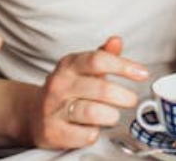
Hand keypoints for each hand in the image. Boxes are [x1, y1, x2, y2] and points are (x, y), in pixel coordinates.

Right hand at [30, 36, 148, 148]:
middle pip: (100, 88)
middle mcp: (60, 84)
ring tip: (113, 115)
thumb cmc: (67, 89)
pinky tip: (94, 128)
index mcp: (69, 64)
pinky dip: (94, 133)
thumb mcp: (83, 68)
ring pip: (92, 112)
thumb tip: (116, 40)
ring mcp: (54, 108)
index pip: (99, 60)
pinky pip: (83, 134)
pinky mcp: (53, 131)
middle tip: (131, 100)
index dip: (124, 67)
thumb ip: (103, 55)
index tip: (142, 74)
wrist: (33, 114)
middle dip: (123, 96)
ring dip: (111, 115)